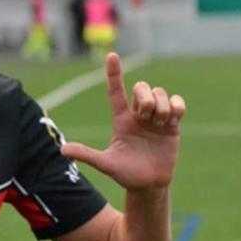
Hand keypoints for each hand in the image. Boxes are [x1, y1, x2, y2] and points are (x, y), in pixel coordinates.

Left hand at [60, 52, 185, 191]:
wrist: (148, 185)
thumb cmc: (125, 174)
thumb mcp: (105, 163)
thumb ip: (86, 155)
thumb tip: (62, 150)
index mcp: (121, 120)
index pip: (116, 91)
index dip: (114, 73)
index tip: (111, 55)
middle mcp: (138, 115)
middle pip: (142, 87)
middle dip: (145, 96)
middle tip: (146, 115)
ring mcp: (156, 118)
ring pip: (160, 92)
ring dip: (161, 104)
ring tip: (160, 123)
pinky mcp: (173, 124)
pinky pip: (177, 102)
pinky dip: (177, 105)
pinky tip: (173, 118)